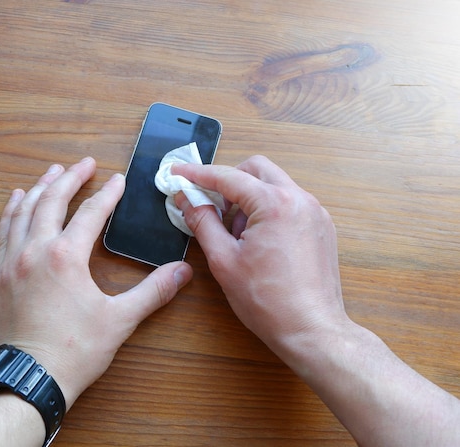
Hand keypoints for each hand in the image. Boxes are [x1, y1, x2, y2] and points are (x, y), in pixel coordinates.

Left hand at [0, 157, 192, 408]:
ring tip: (51, 172)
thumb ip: (152, 292)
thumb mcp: (119, 321)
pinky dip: (12, 211)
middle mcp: (35, 251)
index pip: (90, 214)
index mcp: (66, 257)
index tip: (118, 180)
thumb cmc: (72, 352)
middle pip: (52, 201)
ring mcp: (12, 261)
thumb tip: (182, 271)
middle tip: (84, 163)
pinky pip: (3, 231)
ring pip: (25, 211)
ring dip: (40, 187)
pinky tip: (17, 201)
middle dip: (70, 178)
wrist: (25, 380)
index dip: (107, 194)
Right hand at [172, 155, 347, 355]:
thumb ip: (202, 222)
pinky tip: (258, 243)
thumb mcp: (223, 260)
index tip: (179, 173)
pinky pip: (289, 204)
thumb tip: (186, 200)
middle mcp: (300, 200)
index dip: (198, 174)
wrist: (310, 329)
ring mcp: (315, 212)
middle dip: (229, 182)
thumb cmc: (269, 301)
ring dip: (249, 200)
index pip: (228, 177)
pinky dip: (268, 211)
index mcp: (274, 204)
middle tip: (210, 206)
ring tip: (237, 237)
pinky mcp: (321, 226)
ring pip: (274, 186)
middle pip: (256, 170)